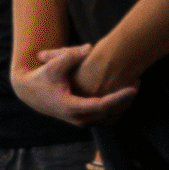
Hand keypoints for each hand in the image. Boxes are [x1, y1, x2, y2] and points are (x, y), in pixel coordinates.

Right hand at [17, 44, 138, 124]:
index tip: (133, 88)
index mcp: (71, 107)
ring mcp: (82, 122)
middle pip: (111, 113)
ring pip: (111, 118)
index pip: (102, 106)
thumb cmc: (41, 78)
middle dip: (126, 99)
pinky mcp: (84, 120)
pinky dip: (118, 108)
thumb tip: (89, 48)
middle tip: (138, 83)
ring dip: (124, 105)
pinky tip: (124, 95)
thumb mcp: (53, 66)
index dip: (120, 97)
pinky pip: (107, 119)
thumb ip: (70, 56)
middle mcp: (79, 118)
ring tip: (134, 87)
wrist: (29, 93)